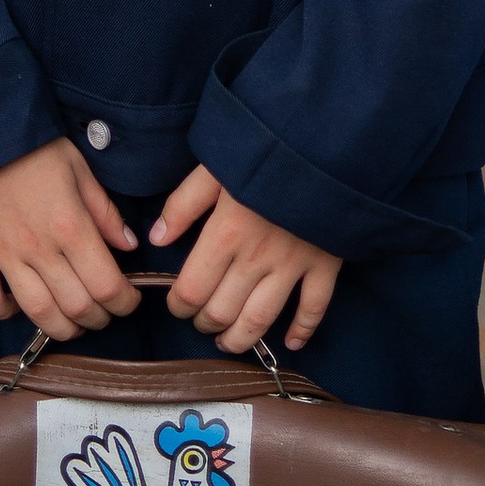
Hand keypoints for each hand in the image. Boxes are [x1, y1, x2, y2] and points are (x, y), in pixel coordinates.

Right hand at [0, 139, 140, 335]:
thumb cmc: (35, 149)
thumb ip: (105, 212)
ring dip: (60, 328)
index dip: (125, 303)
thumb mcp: (80, 170)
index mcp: (71, 226)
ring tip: (71, 323)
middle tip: (104, 314)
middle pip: (76, 307)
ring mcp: (4, 255)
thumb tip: (129, 246)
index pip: (107, 285)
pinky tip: (17, 306)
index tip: (129, 301)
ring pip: (37, 312)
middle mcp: (39, 249)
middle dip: (99, 319)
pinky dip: (3, 311)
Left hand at [152, 164, 341, 353]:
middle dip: (205, 323)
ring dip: (240, 339)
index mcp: (226, 234)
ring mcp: (293, 265)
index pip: (192, 290)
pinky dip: (302, 330)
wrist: (327, 143)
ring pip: (260, 320)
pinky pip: (314, 308)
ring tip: (228, 341)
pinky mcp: (325, 264)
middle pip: (222, 312)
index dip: (179, 306)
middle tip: (201, 321)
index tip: (176, 304)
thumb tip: (158, 238)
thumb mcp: (216, 167)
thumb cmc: (266, 149)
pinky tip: (289, 342)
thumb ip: (184, 204)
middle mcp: (256, 258)